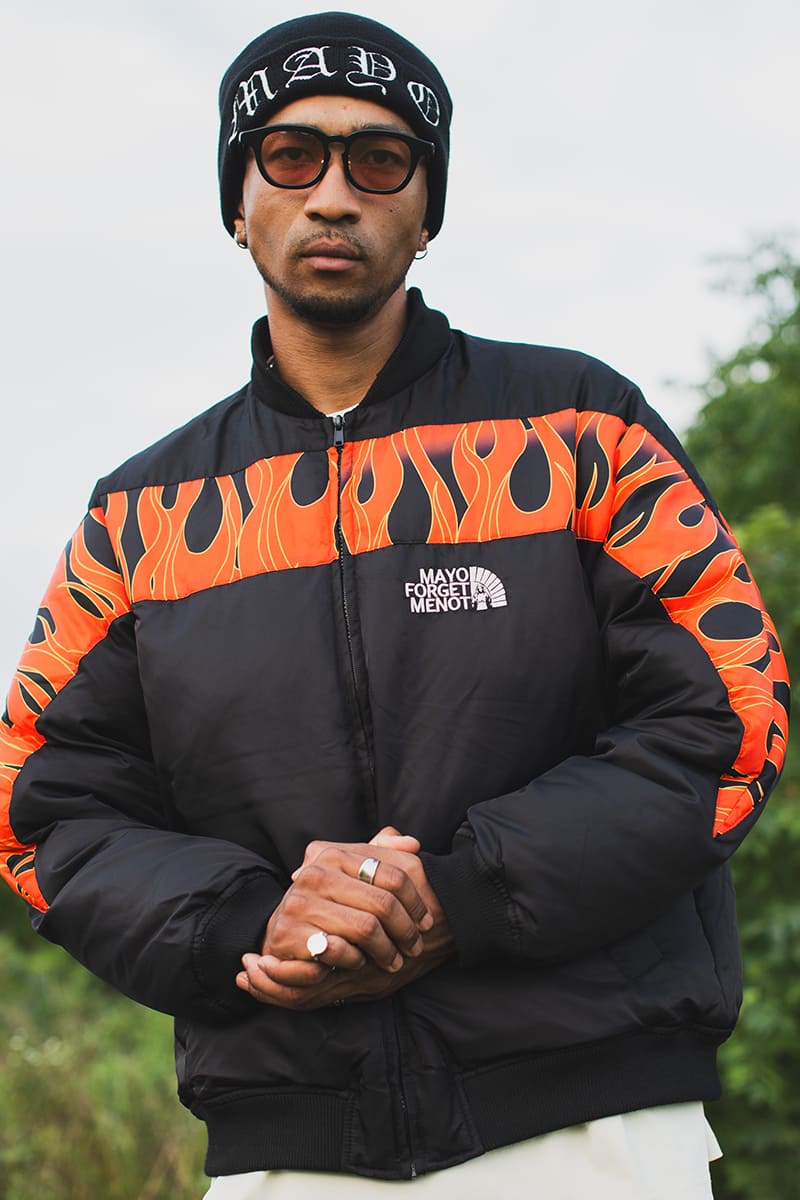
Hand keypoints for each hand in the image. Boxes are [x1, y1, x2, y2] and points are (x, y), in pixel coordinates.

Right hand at [235, 828, 454, 1008]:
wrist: (281, 926)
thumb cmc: (327, 899)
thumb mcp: (350, 871)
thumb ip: (382, 853)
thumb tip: (413, 844)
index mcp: (334, 854)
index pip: (393, 875)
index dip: (416, 901)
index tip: (426, 922)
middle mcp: (315, 875)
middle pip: (383, 904)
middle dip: (406, 931)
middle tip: (415, 948)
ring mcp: (300, 904)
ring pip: (366, 929)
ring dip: (386, 951)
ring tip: (394, 960)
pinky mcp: (290, 934)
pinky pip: (340, 950)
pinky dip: (357, 960)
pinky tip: (361, 962)